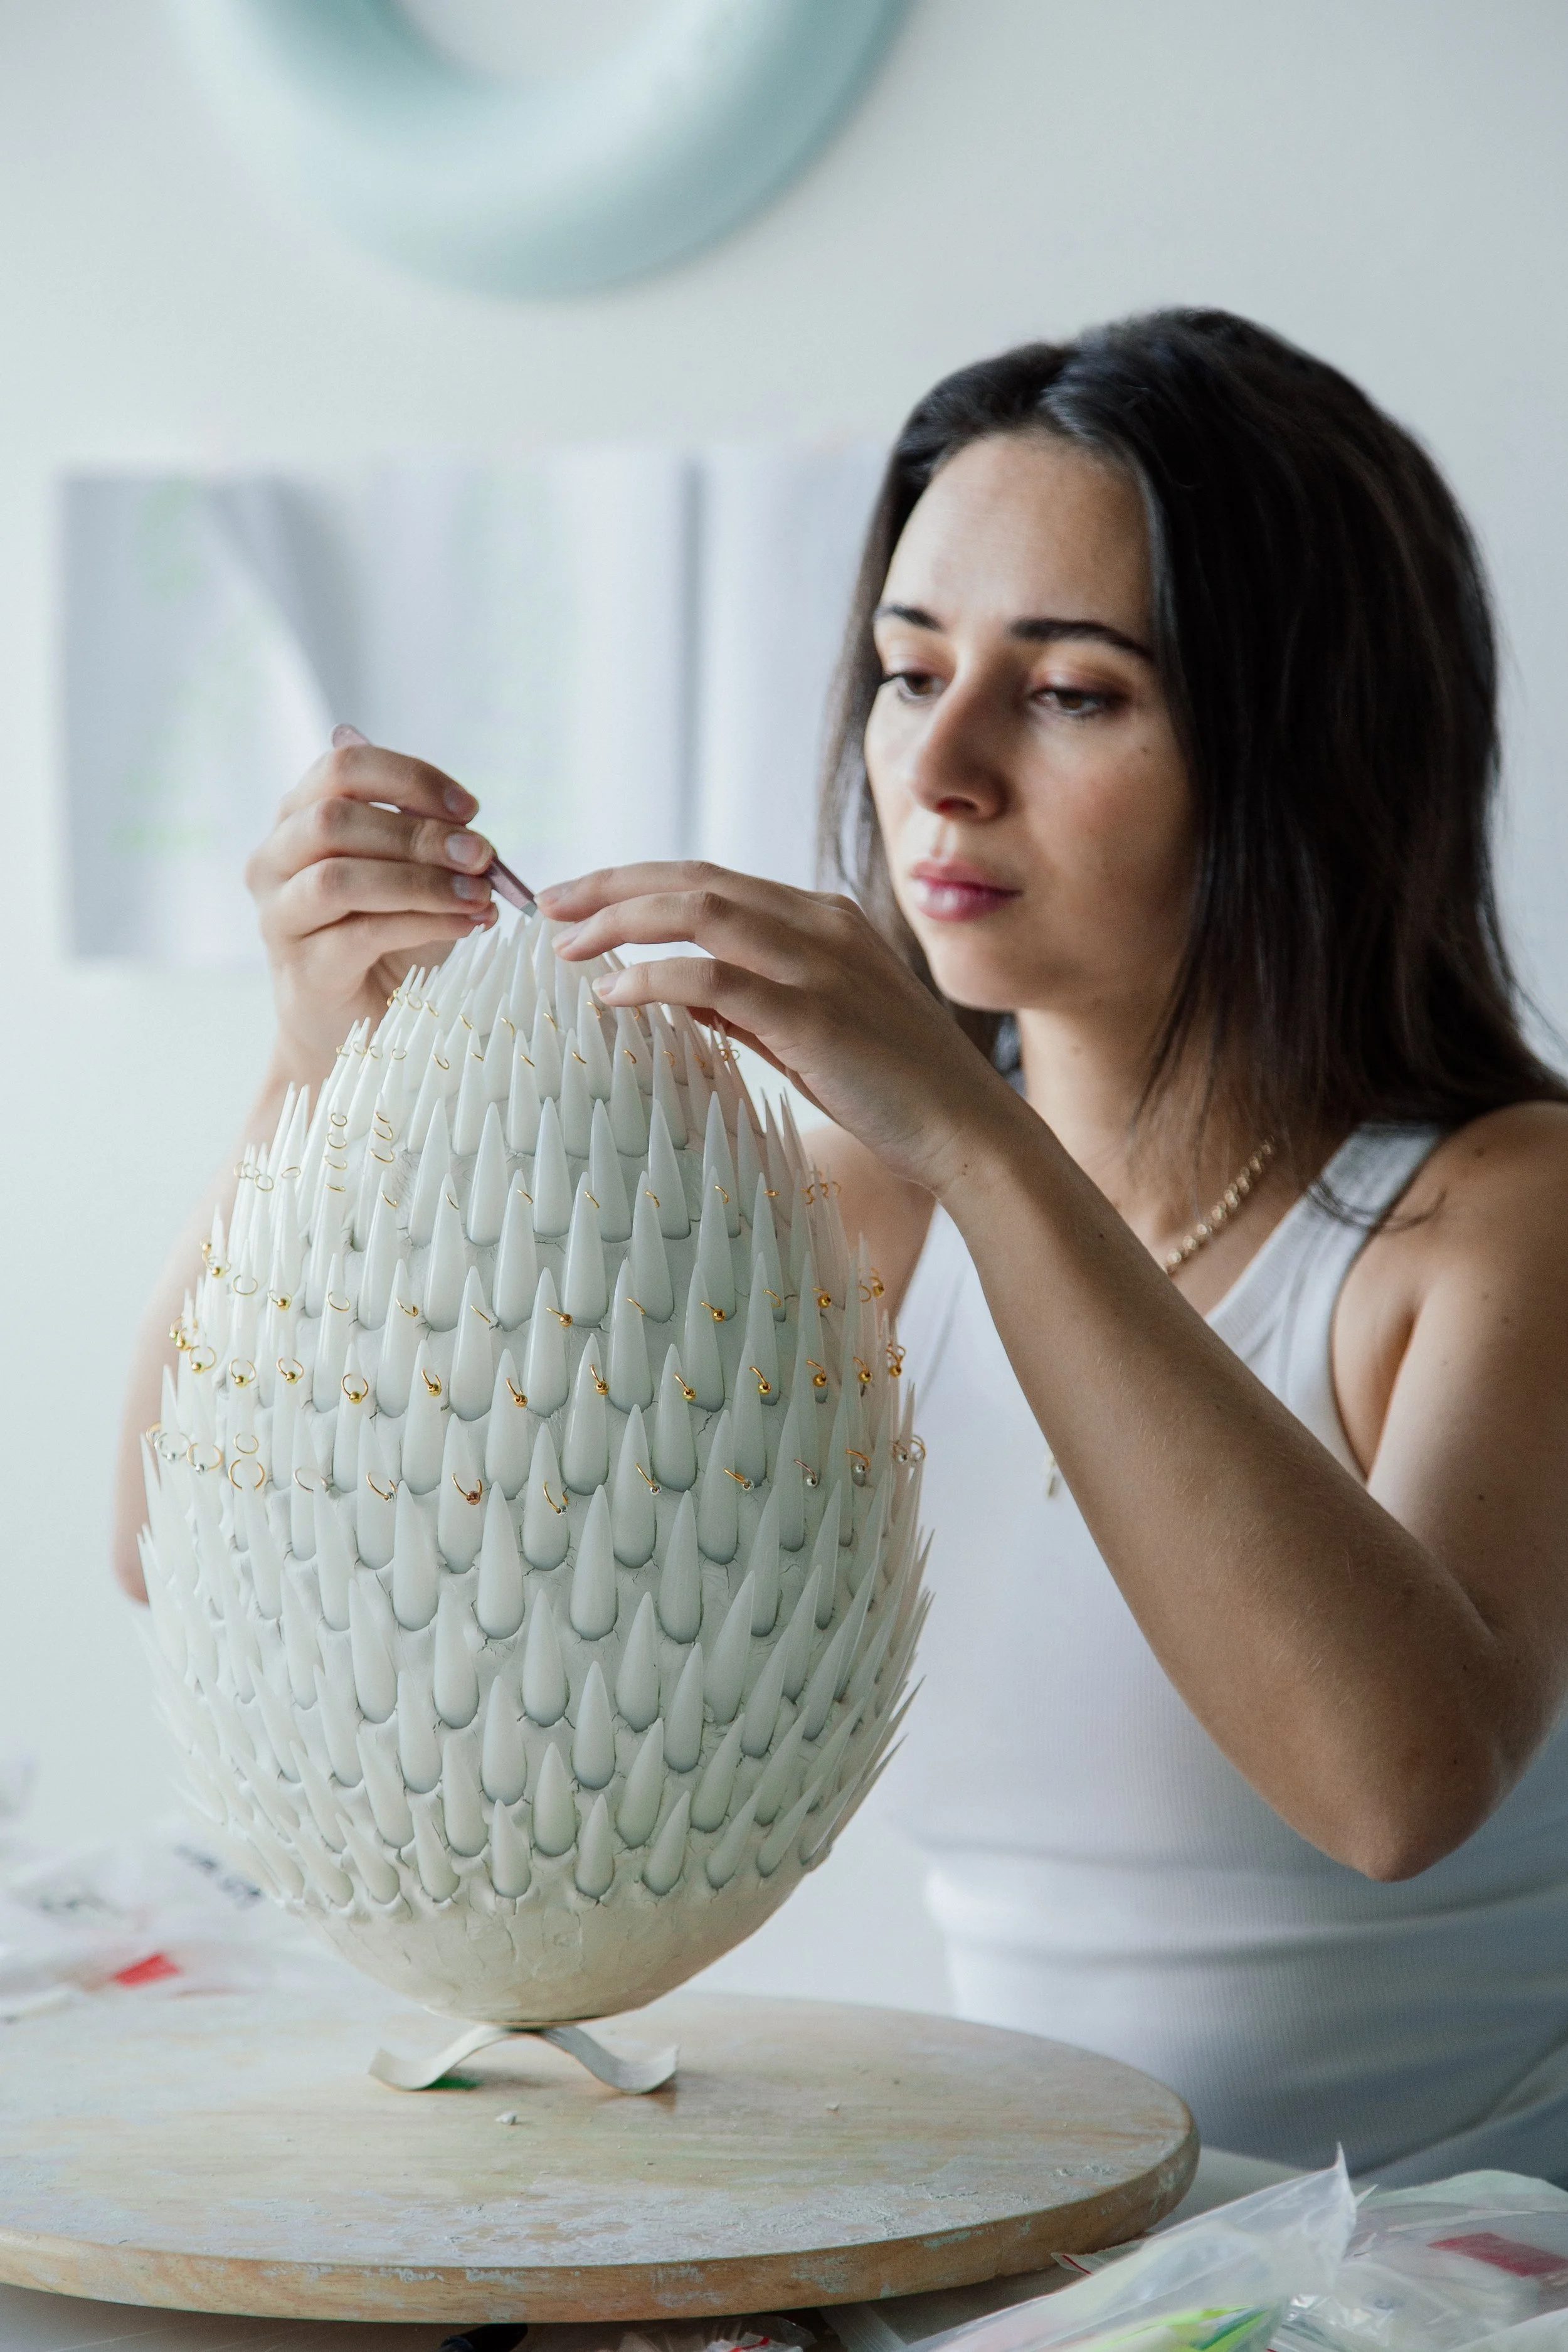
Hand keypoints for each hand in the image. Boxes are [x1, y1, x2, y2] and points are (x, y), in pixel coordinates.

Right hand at [245, 732, 497, 1083]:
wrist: (361, 1023)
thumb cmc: (390, 940)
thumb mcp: (417, 879)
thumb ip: (435, 846)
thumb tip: (474, 835)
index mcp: (299, 817)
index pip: (341, 767)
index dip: (409, 778)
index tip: (469, 809)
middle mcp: (274, 860)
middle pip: (334, 819)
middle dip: (419, 834)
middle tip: (481, 855)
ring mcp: (279, 916)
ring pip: (340, 878)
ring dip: (421, 881)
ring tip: (478, 895)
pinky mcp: (301, 969)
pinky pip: (360, 934)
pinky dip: (422, 924)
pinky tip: (466, 925)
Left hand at [542, 862, 1011, 1194]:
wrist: (964, 1129)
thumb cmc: (888, 1087)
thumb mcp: (808, 1029)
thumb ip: (748, 1001)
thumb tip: (673, 991)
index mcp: (821, 918)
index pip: (710, 879)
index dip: (636, 882)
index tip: (577, 902)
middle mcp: (819, 924)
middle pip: (693, 880)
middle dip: (611, 886)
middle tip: (546, 906)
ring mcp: (819, 964)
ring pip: (699, 913)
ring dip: (621, 922)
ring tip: (569, 948)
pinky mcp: (814, 1014)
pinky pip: (716, 978)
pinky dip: (656, 978)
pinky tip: (613, 995)